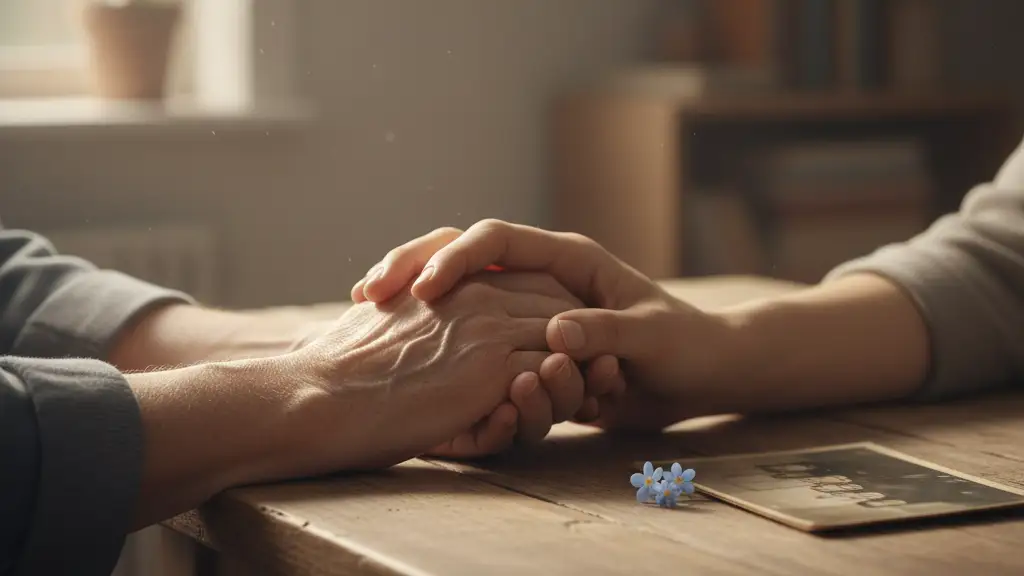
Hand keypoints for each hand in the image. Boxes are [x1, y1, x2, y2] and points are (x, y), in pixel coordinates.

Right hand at [287, 273, 587, 470]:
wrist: (320, 397)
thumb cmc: (339, 368)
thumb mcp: (384, 319)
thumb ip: (415, 306)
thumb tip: (407, 309)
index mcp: (454, 280)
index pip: (529, 278)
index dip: (554, 304)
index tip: (566, 333)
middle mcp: (477, 294)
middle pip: (556, 300)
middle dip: (580, 331)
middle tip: (598, 360)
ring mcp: (487, 327)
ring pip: (562, 337)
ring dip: (583, 363)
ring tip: (597, 383)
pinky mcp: (492, 367)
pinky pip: (552, 373)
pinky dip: (570, 390)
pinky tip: (577, 408)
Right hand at [353, 220, 734, 430]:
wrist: (698, 373)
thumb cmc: (684, 347)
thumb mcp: (649, 340)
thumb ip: (606, 336)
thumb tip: (555, 337)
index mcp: (568, 258)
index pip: (495, 239)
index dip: (455, 258)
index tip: (423, 288)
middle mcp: (542, 277)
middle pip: (461, 258)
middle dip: (414, 269)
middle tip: (370, 293)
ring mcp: (529, 309)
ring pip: (457, 292)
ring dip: (415, 295)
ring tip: (369, 303)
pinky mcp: (528, 344)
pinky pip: (472, 332)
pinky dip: (434, 332)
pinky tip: (396, 333)